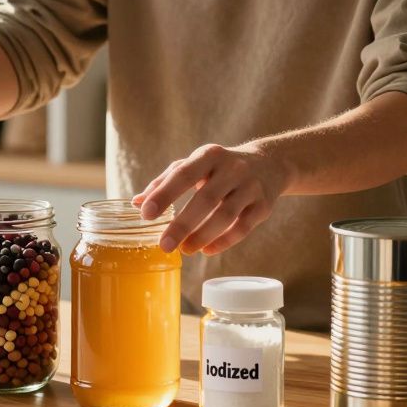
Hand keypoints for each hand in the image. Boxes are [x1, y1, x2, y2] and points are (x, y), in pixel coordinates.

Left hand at [132, 143, 289, 255]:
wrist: (269, 163)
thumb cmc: (220, 167)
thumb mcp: (195, 165)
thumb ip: (165, 182)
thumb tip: (136, 203)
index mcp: (209, 155)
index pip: (183, 174)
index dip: (164, 194)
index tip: (145, 214)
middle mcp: (232, 168)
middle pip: (206, 199)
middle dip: (183, 224)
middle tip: (163, 245)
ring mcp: (251, 187)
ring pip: (226, 215)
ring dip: (203, 235)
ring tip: (185, 250)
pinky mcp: (263, 206)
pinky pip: (243, 227)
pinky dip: (224, 241)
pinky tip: (207, 250)